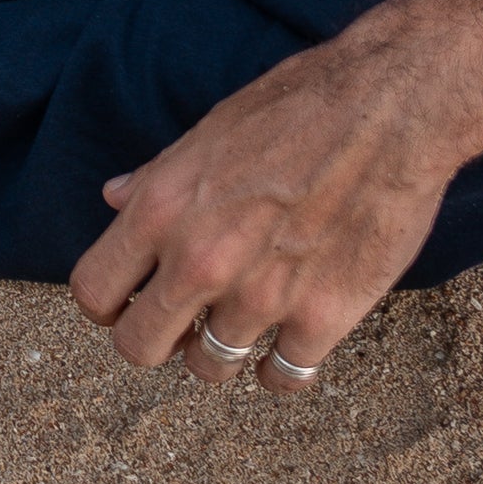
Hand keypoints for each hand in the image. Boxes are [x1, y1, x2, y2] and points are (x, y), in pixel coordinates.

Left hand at [68, 0, 482, 392]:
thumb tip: (116, 198)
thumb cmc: (297, 107)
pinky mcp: (323, 318)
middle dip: (153, 342)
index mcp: (161, 209)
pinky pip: (282, 376)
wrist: (389, 110)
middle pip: (139, 347)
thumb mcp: (207, 131)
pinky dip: (281, 369)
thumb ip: (158, 177)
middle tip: (178, 326)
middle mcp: (200, 261)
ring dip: (219, 352)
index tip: (125, 304)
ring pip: (211, 368)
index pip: (93, 291)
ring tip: (237, 326)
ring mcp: (260, 297)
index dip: (105, 306)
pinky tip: (287, 348)